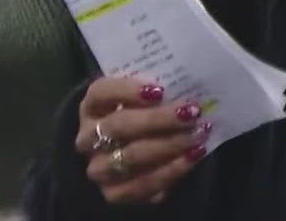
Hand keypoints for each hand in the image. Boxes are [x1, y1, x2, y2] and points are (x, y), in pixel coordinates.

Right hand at [75, 76, 209, 204]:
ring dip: (168, 146)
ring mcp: (98, 169)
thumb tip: (185, 90)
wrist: (127, 155)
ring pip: (129, 158)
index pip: (100, 93)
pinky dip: (171, 171)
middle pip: (117, 126)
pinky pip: (143, 185)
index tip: (160, 91)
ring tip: (197, 136)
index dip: (127, 90)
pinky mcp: (114, 194)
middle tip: (190, 114)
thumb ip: (154, 95)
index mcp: (91, 106)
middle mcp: (87, 138)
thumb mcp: (139, 101)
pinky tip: (192, 157)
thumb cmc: (139, 117)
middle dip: (157, 120)